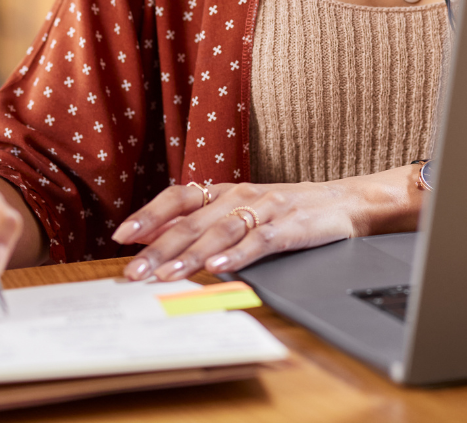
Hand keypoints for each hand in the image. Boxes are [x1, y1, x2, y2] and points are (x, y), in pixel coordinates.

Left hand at [113, 164, 424, 281]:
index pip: (179, 197)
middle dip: (159, 247)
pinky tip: (219, 268)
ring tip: (166, 274)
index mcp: (225, 191)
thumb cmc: (289, 211)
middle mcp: (240, 195)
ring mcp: (265, 209)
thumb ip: (206, 224)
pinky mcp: (289, 226)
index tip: (122, 235)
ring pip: (219, 231)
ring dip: (190, 254)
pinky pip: (258, 240)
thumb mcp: (243, 211)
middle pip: (192, 219)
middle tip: (133, 271)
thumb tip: (161, 242)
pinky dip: (237, 254)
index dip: (150, 214)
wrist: (345, 202)